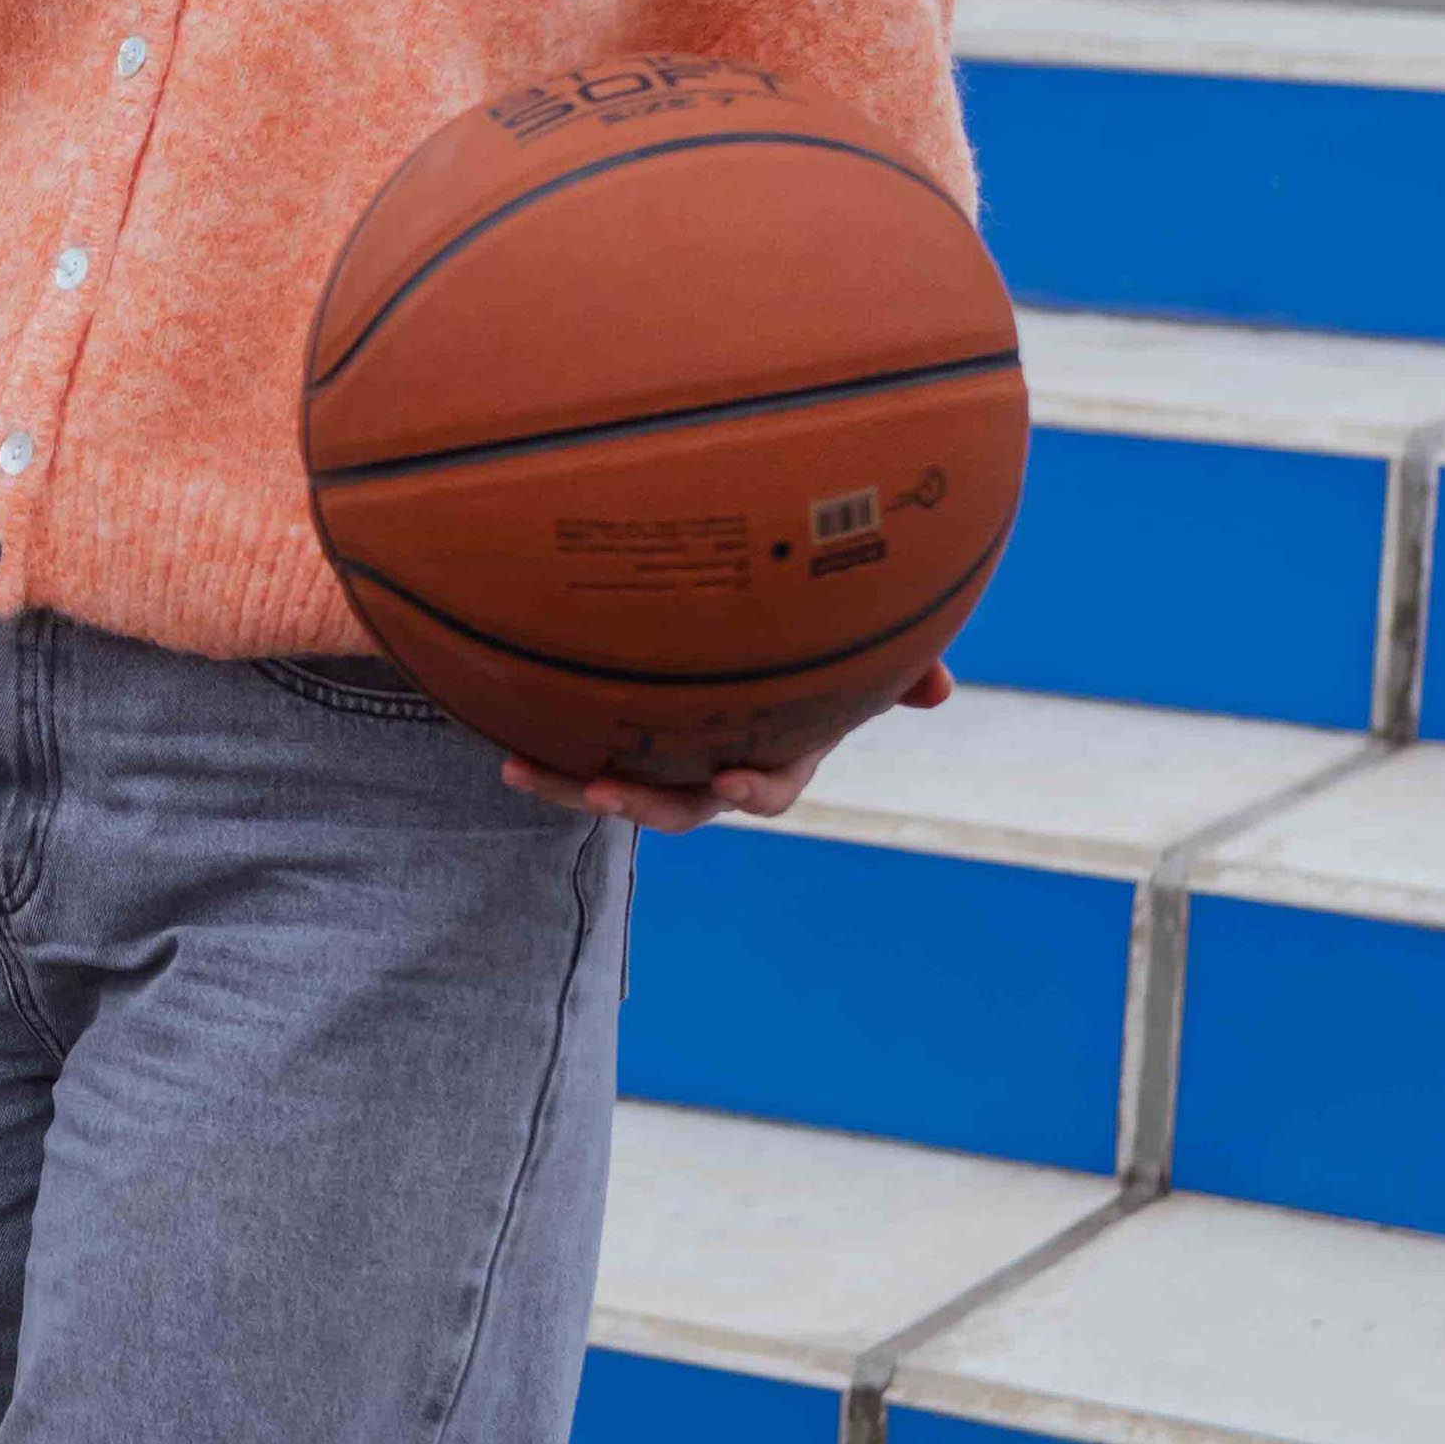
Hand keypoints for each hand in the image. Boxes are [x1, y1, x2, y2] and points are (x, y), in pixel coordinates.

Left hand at [500, 654, 954, 838]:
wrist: (740, 640)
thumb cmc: (811, 647)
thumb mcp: (856, 656)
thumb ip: (900, 670)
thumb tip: (941, 690)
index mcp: (774, 756)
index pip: (770, 789)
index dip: (754, 789)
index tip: (734, 778)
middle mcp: (715, 767)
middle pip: (680, 804)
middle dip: (644, 802)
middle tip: (607, 789)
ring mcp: (665, 758)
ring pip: (617, 786)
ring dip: (570, 785)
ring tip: (521, 772)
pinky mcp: (621, 739)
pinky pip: (582, 754)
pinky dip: (548, 755)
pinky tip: (503, 745)